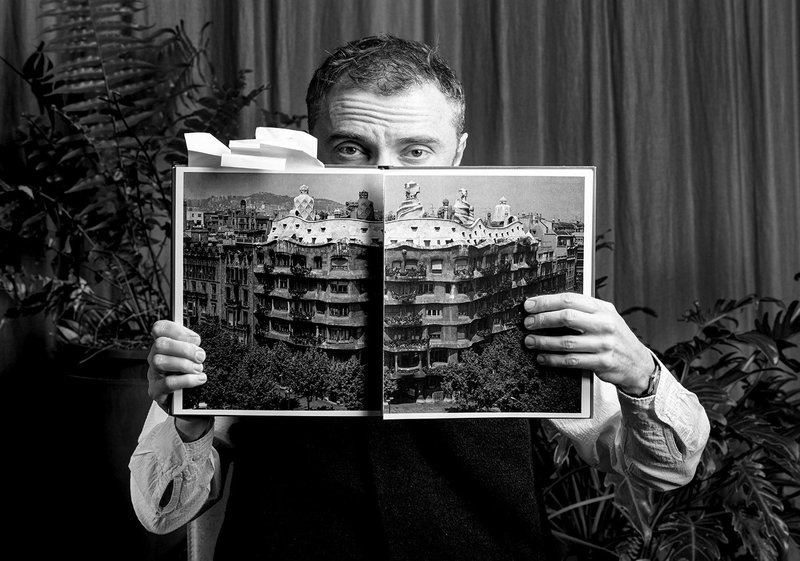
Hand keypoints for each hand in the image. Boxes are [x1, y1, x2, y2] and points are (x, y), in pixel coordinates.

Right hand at [148, 320, 210, 439]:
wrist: (190, 405)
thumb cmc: (192, 378)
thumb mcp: (194, 359)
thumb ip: (194, 347)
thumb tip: (196, 342)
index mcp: (165, 346)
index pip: (160, 328)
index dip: (177, 330)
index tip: (196, 339)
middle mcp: (155, 358)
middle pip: (160, 343)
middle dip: (184, 348)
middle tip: (200, 356)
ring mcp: (153, 375)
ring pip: (160, 361)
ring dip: (184, 364)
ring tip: (198, 369)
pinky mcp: (156, 392)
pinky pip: (167, 383)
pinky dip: (186, 380)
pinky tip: (198, 379)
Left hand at [522, 293, 652, 394]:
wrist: (638, 363)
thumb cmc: (616, 337)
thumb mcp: (606, 317)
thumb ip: (583, 310)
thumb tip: (549, 305)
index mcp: (603, 308)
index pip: (570, 300)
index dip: (546, 302)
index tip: (529, 305)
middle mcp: (604, 324)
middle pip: (566, 317)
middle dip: (542, 319)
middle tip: (527, 323)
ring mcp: (604, 344)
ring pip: (566, 341)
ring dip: (543, 342)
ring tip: (530, 341)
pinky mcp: (602, 362)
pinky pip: (571, 360)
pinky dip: (553, 359)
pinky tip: (542, 357)